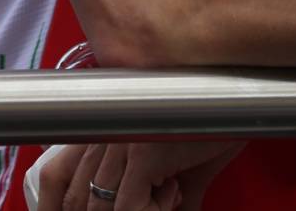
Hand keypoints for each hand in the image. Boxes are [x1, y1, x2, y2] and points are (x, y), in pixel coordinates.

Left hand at [30, 140, 241, 210]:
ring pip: (99, 207)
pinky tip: (175, 193)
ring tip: (167, 197)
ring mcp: (121, 143)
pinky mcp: (143, 152)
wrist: (239, 96)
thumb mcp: (182, 168)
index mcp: (103, 132)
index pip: (56, 177)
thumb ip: (165, 196)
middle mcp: (105, 135)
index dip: (56, 205)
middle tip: (147, 207)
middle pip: (74, 198)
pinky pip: (128, 207)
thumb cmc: (211, 123)